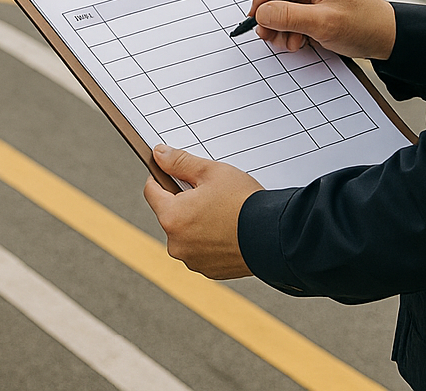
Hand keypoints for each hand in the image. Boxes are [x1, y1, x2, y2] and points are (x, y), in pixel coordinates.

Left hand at [142, 145, 261, 279]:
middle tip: (210, 193)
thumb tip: (158, 154)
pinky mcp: (210, 271)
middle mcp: (177, 244)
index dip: (161, 177)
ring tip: (223, 213)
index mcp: (172, 217)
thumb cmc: (244, 203)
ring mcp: (193, 260)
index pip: (151, 191)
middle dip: (184, 203)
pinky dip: (210, 240)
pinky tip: (229, 230)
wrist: (275, 237)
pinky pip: (202, 250)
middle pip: (170, 214)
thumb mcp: (211, 171)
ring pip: (186, 234)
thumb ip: (180, 162)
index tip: (172, 172)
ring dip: (197, 223)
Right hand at [248, 0, 396, 59]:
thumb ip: (290, 16)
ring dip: (279, 26)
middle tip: (267, 35)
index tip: (258, 16)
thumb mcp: (324, 22)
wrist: (386, 39)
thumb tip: (261, 14)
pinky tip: (297, 41)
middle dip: (270, 14)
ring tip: (289, 42)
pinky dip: (288, 29)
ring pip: (280, 4)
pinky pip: (290, 14)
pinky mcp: (312, 4)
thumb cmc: (364, 25)